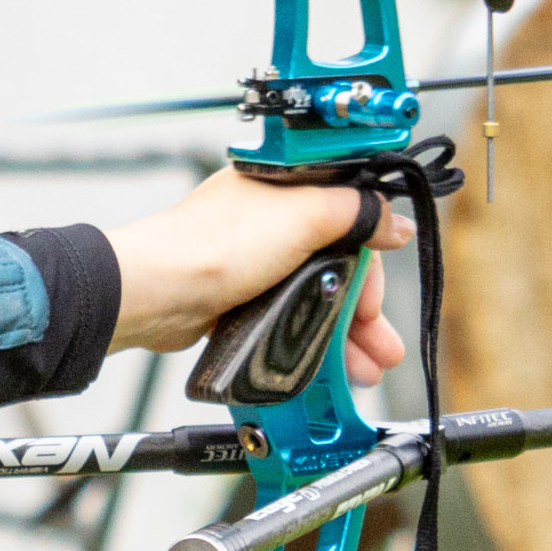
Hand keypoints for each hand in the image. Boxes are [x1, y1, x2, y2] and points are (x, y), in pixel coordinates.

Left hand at [105, 165, 412, 385]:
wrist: (158, 293)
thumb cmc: (211, 244)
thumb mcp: (302, 215)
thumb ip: (356, 211)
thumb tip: (393, 220)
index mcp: (286, 186)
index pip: (350, 212)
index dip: (373, 250)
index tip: (386, 280)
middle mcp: (272, 219)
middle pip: (337, 260)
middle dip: (365, 307)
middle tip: (382, 340)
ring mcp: (256, 259)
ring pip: (316, 293)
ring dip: (346, 332)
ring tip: (367, 365)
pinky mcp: (242, 294)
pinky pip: (290, 316)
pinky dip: (313, 339)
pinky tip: (331, 362)